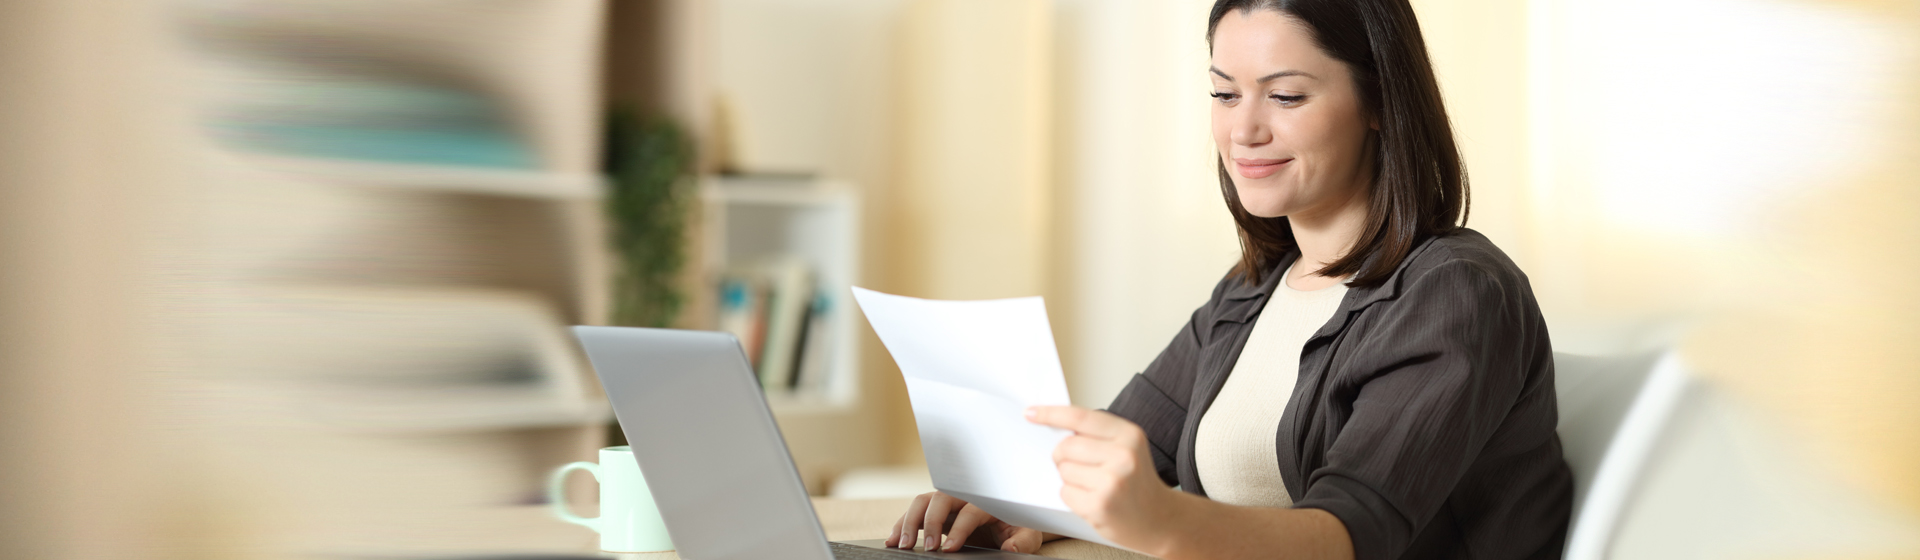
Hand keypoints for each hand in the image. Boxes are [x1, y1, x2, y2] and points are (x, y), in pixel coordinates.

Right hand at [886, 491, 1045, 552]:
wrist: (1012, 520)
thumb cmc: (1019, 526)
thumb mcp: (1027, 534)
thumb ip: (1021, 542)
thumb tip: (1010, 549)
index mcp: (986, 501)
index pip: (968, 512)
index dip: (958, 530)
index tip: (949, 549)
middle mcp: (963, 496)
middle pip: (939, 500)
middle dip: (929, 523)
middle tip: (925, 548)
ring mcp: (947, 503)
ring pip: (922, 503)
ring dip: (909, 522)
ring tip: (901, 545)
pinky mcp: (937, 512)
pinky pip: (915, 513)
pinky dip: (902, 525)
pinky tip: (892, 541)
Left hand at [1028, 405, 1176, 551]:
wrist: (1159, 519)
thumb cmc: (1137, 482)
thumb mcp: (1127, 447)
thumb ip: (1096, 434)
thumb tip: (1054, 425)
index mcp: (1130, 434)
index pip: (1080, 417)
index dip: (1051, 413)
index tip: (1031, 413)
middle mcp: (1124, 456)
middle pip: (1065, 446)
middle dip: (1062, 456)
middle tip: (1080, 466)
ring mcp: (1112, 482)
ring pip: (1063, 470)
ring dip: (1070, 478)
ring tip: (1094, 485)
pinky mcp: (1099, 505)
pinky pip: (1065, 492)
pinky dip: (1073, 496)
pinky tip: (1093, 499)